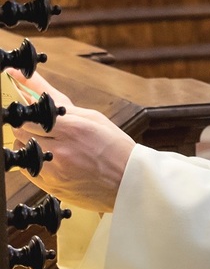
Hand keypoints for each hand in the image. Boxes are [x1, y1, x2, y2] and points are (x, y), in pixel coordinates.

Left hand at [8, 70, 134, 212]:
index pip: (30, 114)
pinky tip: (52, 156)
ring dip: (30, 142)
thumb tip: (31, 81)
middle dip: (26, 124)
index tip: (21, 99)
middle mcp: (61, 151)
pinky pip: (28, 170)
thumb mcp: (93, 117)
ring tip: (51, 141)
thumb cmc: (115, 147)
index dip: (24, 107)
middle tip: (38, 122)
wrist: (129, 182)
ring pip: (22, 151)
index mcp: (74, 129)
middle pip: (21, 132)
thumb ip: (59, 100)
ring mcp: (54, 171)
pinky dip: (34, 160)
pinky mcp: (51, 187)